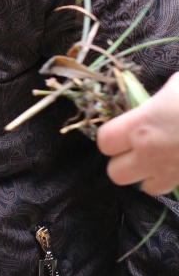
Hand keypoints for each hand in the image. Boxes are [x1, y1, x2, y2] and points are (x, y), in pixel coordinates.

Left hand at [98, 71, 178, 195]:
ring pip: (147, 188)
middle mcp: (152, 154)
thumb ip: (154, 101)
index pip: (104, 142)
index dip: (111, 136)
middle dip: (123, 161)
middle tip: (137, 146)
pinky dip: (174, 179)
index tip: (122, 128)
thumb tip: (148, 105)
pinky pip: (175, 189)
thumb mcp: (176, 86)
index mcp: (141, 126)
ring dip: (148, 174)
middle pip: (116, 173)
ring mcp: (175, 172)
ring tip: (159, 156)